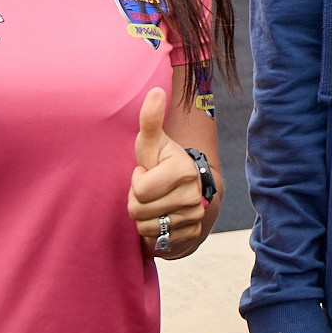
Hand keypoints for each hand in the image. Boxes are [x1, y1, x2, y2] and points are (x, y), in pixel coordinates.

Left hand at [128, 87, 209, 259]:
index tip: (148, 172)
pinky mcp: (192, 235)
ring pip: (146, 228)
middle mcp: (193, 195)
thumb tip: (155, 91)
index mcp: (183, 170)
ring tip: (155, 203)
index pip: (140, 190)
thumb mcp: (151, 142)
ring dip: (144, 218)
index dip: (136, 181)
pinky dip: (154, 232)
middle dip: (137, 201)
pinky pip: (157, 242)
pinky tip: (161, 217)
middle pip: (139, 212)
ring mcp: (195, 217)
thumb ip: (150, 119)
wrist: (184, 187)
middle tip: (150, 189)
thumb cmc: (160, 161)